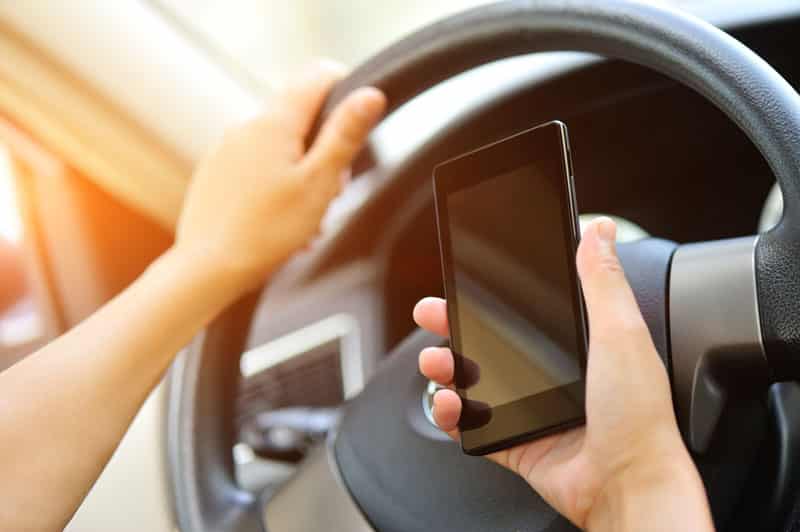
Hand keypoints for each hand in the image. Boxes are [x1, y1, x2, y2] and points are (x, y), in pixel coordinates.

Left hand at [175, 61, 385, 293]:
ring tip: (307, 219)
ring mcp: (226, 149)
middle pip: (301, 118)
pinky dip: (277, 187)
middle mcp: (246, 126)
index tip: (357, 127)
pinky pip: (257, 167)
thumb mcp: (319, 183)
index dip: (346, 91)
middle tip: (333, 192)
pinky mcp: (215, 174)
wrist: (208, 269)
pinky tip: (282, 224)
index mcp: (274, 122)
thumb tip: (371, 93)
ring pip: (281, 147)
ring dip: (303, 175)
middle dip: (325, 149)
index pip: (318, 75)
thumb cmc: (268, 231)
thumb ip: (345, 135)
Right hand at [414, 218, 713, 530]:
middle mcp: (553, 375)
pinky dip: (452, 416)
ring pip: (474, 381)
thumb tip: (600, 232)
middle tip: (434, 312)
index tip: (468, 279)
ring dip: (447, 367)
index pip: (525, 309)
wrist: (628, 485)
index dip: (493, 293)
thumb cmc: (638, 416)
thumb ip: (603, 282)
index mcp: (578, 345)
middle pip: (490, 341)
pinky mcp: (517, 442)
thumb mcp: (621, 334)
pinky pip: (473, 427)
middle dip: (455, 324)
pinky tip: (448, 405)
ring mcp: (532, 409)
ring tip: (438, 362)